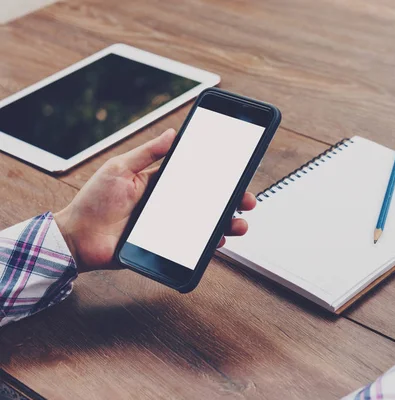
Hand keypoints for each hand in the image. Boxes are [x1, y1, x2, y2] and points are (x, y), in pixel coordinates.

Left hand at [54, 129, 256, 272]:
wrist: (77, 238)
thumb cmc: (93, 202)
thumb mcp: (120, 168)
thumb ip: (147, 153)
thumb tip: (171, 134)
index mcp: (159, 183)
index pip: (195, 176)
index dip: (217, 175)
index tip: (236, 171)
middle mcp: (168, 204)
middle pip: (207, 201)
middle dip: (231, 200)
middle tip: (247, 199)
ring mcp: (168, 226)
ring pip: (205, 224)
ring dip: (226, 222)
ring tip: (239, 223)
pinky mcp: (165, 247)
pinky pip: (192, 246)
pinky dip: (208, 244)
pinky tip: (218, 240)